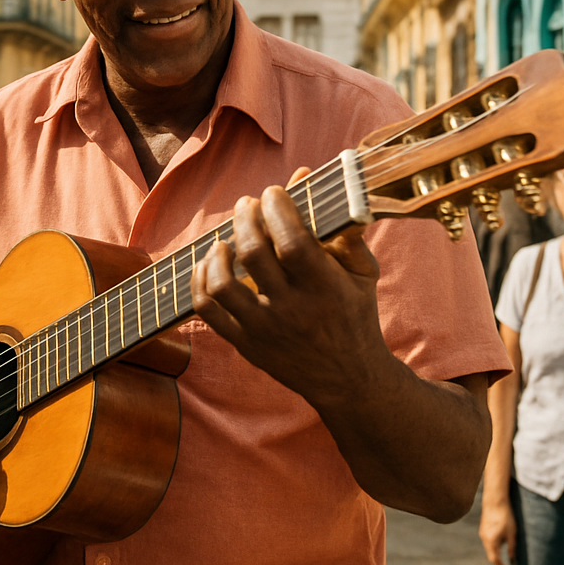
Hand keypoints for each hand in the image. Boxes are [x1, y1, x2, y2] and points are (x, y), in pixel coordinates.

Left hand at [192, 173, 387, 405]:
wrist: (348, 380)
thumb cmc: (355, 314)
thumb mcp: (363, 273)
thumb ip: (344, 230)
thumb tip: (322, 184)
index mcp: (325, 289)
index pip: (292, 241)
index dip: (277, 209)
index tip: (273, 192)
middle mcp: (292, 310)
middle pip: (253, 254)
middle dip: (245, 218)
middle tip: (247, 204)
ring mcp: (264, 329)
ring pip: (222, 283)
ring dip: (217, 251)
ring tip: (226, 238)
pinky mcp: (244, 344)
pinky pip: (207, 309)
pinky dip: (200, 279)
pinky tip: (210, 262)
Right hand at [479, 497, 516, 564]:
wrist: (495, 500)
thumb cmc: (505, 516)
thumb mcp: (512, 534)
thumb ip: (511, 548)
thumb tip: (512, 559)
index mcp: (491, 541)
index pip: (494, 560)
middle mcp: (484, 538)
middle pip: (490, 554)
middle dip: (499, 561)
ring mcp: (482, 532)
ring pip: (489, 547)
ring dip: (497, 552)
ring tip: (508, 550)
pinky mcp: (483, 527)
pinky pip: (488, 540)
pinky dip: (495, 545)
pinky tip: (503, 539)